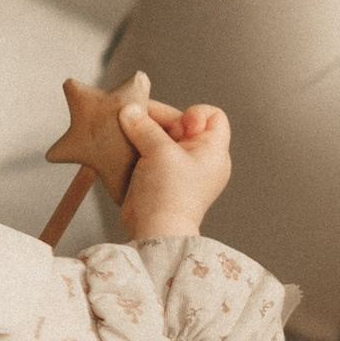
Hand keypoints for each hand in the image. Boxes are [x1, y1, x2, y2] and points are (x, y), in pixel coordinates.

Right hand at [119, 97, 231, 239]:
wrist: (155, 230)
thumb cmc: (169, 194)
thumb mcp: (159, 151)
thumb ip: (144, 126)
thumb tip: (129, 111)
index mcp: (213, 151)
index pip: (213, 116)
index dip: (193, 113)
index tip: (175, 124)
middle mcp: (200, 159)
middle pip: (181, 124)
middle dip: (157, 121)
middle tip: (135, 120)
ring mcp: (181, 169)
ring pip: (163, 138)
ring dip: (144, 134)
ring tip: (127, 133)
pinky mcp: (162, 178)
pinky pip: (151, 154)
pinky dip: (139, 148)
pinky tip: (125, 147)